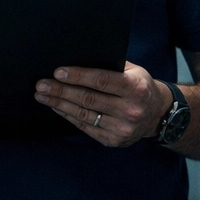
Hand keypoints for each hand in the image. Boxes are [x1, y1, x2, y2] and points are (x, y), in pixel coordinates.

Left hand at [35, 61, 172, 147]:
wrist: (158, 114)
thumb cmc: (140, 87)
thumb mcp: (135, 71)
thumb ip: (112, 66)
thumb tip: (79, 59)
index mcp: (135, 88)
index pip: (102, 81)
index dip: (78, 76)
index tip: (58, 72)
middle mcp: (130, 109)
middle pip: (88, 99)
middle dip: (61, 91)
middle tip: (41, 85)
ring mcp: (122, 128)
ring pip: (84, 115)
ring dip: (59, 104)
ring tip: (43, 96)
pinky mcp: (113, 140)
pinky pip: (85, 127)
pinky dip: (68, 116)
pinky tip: (57, 107)